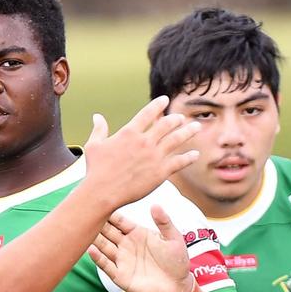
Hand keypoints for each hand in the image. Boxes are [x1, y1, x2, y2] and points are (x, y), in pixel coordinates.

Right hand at [81, 97, 200, 210]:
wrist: (103, 192)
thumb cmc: (96, 170)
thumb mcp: (94, 145)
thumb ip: (99, 129)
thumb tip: (97, 116)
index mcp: (129, 132)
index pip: (147, 113)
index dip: (158, 105)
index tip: (165, 100)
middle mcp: (144, 141)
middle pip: (166, 124)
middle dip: (176, 119)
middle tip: (182, 118)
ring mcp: (154, 156)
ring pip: (176, 139)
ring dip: (188, 132)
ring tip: (196, 127)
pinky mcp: (161, 172)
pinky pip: (179, 162)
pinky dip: (189, 157)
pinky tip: (196, 154)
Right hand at [91, 206, 192, 291]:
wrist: (178, 288)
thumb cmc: (177, 262)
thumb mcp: (174, 239)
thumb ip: (164, 222)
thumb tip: (155, 205)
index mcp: (136, 233)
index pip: (117, 220)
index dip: (108, 210)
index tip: (99, 199)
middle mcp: (125, 244)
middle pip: (106, 231)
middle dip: (96, 222)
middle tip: (84, 211)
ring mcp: (122, 259)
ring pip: (103, 246)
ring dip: (93, 238)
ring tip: (82, 228)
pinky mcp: (121, 276)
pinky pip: (106, 265)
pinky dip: (98, 257)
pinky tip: (91, 249)